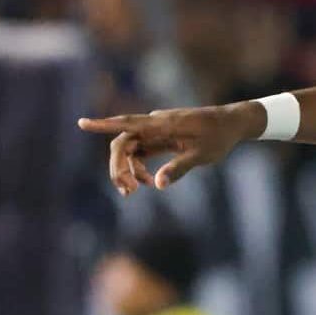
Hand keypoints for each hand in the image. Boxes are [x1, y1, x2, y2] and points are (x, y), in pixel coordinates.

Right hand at [78, 102, 265, 194]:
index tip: (82, 123)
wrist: (233, 124)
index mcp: (163, 124)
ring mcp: (158, 131)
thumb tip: (159, 183)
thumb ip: (180, 168)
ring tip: (135, 190)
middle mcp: (156, 125)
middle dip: (118, 166)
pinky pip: (142, 151)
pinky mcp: (162, 137)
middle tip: (126, 191)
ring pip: (131, 149)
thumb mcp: (202, 155)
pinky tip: (148, 182)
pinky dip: (139, 166)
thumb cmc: (219, 137)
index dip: (103, 124)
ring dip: (128, 169)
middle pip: (123, 143)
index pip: (127, 123)